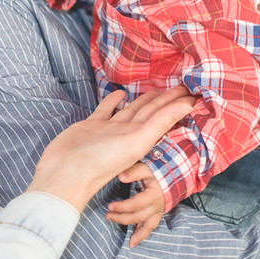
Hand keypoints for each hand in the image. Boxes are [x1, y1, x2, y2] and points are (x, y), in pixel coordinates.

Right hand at [28, 87, 195, 212]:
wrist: (66, 174)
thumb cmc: (101, 162)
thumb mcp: (136, 142)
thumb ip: (161, 122)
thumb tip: (187, 105)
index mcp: (140, 136)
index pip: (164, 115)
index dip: (178, 104)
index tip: (193, 91)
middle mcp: (127, 132)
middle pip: (151, 111)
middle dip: (165, 99)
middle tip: (180, 85)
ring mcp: (109, 129)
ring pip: (130, 110)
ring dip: (142, 100)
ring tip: (154, 90)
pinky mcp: (91, 126)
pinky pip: (106, 110)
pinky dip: (113, 101)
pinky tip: (120, 94)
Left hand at [107, 162, 165, 247]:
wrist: (175, 176)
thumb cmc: (159, 172)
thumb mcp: (147, 168)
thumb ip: (134, 172)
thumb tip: (120, 177)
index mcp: (153, 195)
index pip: (136, 204)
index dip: (122, 207)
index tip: (110, 206)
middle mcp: (156, 206)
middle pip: (138, 217)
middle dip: (122, 218)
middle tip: (108, 216)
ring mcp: (158, 212)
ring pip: (146, 226)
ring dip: (135, 233)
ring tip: (126, 241)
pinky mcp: (157, 215)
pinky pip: (150, 228)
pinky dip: (142, 236)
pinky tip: (133, 243)